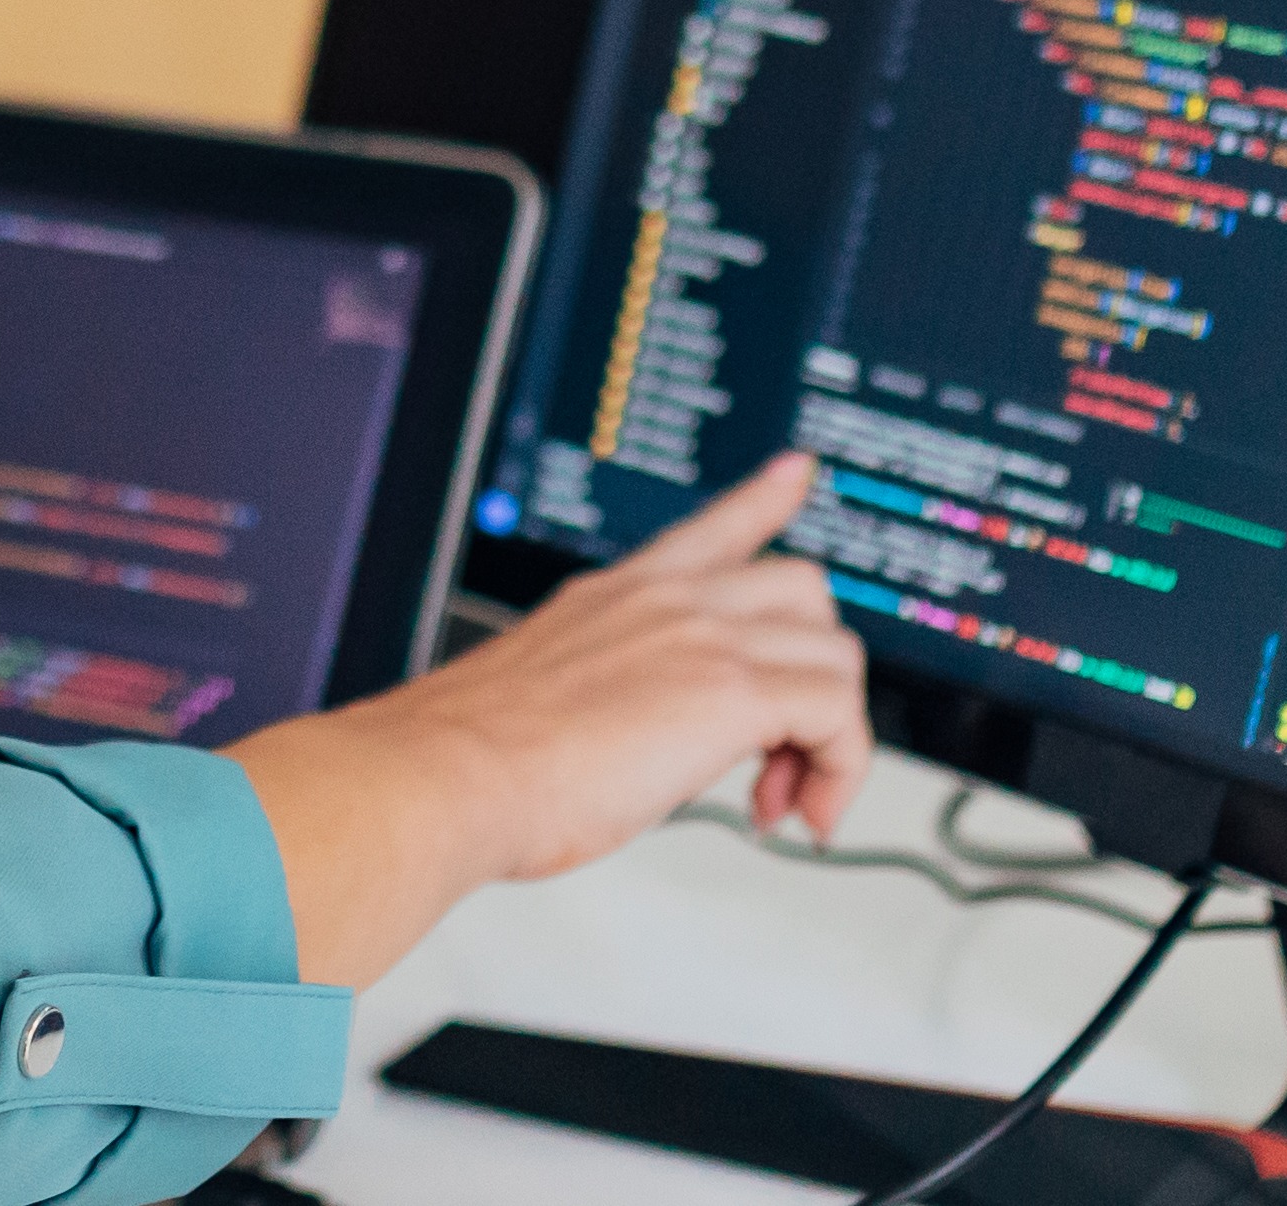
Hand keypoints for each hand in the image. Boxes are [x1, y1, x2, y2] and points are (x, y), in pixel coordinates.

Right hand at [221, 455, 873, 984]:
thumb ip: (603, 695)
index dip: (767, 498)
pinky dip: (838, 772)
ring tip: (782, 797)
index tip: (798, 473)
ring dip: (829, 735)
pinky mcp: (730, 690)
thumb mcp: (543, 695)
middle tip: (775, 758)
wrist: (446, 774)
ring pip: (836, 654)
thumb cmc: (471, 757)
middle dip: (813, 674)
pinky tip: (796, 812)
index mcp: (618, 595)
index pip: (713, 525)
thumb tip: (622, 743)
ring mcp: (703, 636)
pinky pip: (839, 714)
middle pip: (804, 592)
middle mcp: (668, 601)